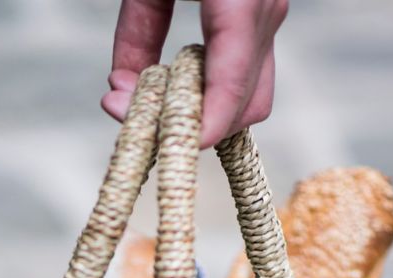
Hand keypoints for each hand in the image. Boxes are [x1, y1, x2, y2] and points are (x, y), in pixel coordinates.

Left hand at [101, 0, 287, 148]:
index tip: (166, 149)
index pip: (231, 86)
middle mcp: (267, 8)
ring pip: (253, 95)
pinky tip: (171, 78)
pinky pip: (246, 71)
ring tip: (153, 100)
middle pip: (248, 106)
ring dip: (205, 111)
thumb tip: (120, 98)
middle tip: (143, 124)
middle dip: (198, 128)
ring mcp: (272, 11)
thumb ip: (134, 33)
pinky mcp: (264, 13)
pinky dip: (210, 88)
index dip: (202, 129)